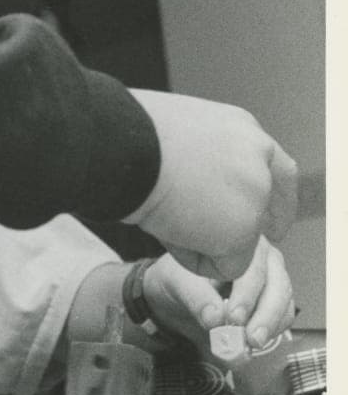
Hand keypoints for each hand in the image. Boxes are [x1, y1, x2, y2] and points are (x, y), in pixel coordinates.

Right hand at [126, 89, 296, 279]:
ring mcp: (255, 194)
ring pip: (239, 239)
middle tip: (226, 246)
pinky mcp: (243, 230)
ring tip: (161, 219)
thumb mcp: (175, 135)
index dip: (273, 199)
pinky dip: (193, 259)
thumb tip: (190, 183)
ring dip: (200, 239)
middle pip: (269, 204)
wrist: (118, 146)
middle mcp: (258, 158)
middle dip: (252, 228)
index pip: (277, 169)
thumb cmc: (124, 135)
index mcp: (242, 129)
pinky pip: (225, 266)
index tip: (267, 225)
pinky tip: (165, 234)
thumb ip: (199, 158)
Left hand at [142, 237, 295, 350]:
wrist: (180, 288)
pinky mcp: (276, 299)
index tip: (233, 318)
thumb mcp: (178, 282)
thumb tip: (216, 319)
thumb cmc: (180, 276)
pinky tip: (253, 340)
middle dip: (266, 315)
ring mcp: (273, 277)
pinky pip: (284, 315)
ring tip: (251, 343)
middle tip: (250, 338)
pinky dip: (273, 330)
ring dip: (271, 325)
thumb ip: (196, 299)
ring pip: (284, 302)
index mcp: (240, 242)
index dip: (246, 295)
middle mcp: (263, 257)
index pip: (253, 267)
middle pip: (278, 285)